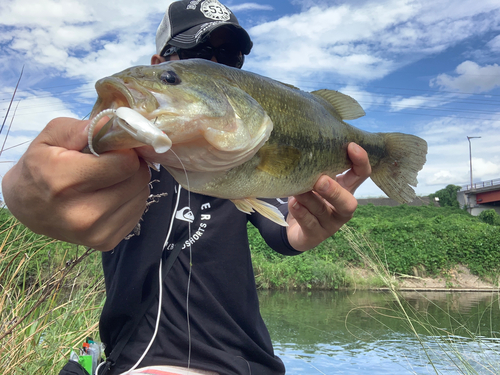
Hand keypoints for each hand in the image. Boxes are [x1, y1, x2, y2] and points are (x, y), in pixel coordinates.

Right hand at [1, 117, 150, 250]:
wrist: (27, 206)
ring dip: (132, 182)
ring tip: (109, 179)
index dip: (124, 150)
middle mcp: (83, 213)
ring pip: (142, 195)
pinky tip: (110, 195)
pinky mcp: (106, 242)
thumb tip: (116, 123)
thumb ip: (85, 128)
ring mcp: (96, 232)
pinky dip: (130, 199)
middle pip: (138, 179)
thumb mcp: (52, 136)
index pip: (126, 163)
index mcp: (66, 182)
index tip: (113, 148)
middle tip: (113, 162)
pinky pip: (138, 211)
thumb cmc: (41, 166)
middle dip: (131, 165)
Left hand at [286, 143, 370, 251]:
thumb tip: (306, 142)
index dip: (361, 161)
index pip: (361, 175)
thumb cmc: (309, 197)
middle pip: (348, 203)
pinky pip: (309, 224)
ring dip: (310, 199)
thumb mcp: (315, 180)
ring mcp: (329, 225)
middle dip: (335, 191)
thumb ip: (317, 166)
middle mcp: (342, 208)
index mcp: (346, 190)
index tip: (351, 146)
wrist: (296, 228)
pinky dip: (301, 212)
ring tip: (298, 190)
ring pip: (323, 211)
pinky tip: (294, 203)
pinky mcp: (314, 236)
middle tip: (320, 180)